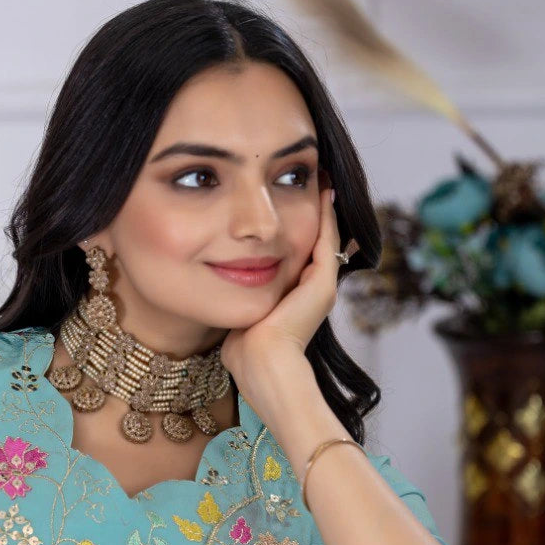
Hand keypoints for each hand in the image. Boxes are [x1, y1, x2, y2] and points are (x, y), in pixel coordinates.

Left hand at [219, 185, 358, 392]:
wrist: (261, 364)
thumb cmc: (244, 352)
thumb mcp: (241, 318)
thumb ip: (238, 303)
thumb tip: (218, 294)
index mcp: (294, 300)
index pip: (297, 257)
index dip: (292, 231)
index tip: (285, 205)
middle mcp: (312, 292)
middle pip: (314, 244)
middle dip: (310, 214)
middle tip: (312, 182)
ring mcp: (321, 288)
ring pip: (325, 238)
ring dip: (323, 209)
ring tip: (322, 180)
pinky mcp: (323, 284)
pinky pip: (327, 239)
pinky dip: (325, 215)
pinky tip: (322, 191)